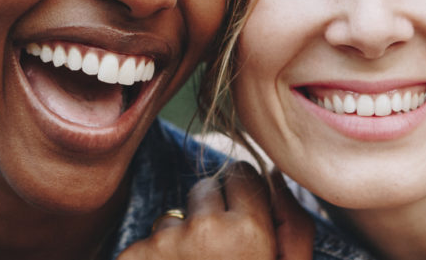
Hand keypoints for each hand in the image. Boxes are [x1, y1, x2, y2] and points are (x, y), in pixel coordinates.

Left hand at [119, 162, 312, 259]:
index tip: (244, 218)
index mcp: (249, 231)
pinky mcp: (133, 258)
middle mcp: (204, 229)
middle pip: (204, 188)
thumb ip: (292, 226)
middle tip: (220, 253)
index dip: (243, 196)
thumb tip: (275, 176)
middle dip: (210, 211)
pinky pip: (147, 242)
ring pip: (172, 216)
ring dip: (181, 238)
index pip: (240, 174)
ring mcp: (164, 244)